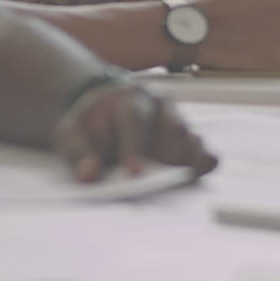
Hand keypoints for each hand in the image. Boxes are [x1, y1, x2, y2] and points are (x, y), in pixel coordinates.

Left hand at [53, 81, 217, 182]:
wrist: (108, 111)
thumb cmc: (92, 125)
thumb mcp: (74, 133)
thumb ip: (80, 153)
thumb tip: (89, 175)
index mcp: (130, 97)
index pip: (135, 120)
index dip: (135, 147)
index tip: (134, 172)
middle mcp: (161, 105)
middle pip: (173, 126)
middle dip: (166, 155)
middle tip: (156, 181)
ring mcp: (180, 121)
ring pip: (192, 140)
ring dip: (184, 164)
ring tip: (173, 183)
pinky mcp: (191, 140)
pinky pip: (205, 154)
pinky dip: (201, 167)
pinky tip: (190, 179)